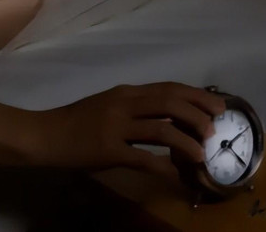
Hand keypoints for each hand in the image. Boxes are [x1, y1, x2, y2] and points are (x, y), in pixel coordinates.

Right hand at [35, 82, 225, 179]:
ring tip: (201, 153)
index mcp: (126, 93)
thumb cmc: (77, 120)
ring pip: (161, 130)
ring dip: (186, 141)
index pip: (168, 88)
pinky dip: (162, 167)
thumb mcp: (109, 105)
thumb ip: (137, 108)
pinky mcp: (107, 150)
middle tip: (214, 128)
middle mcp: (124, 104)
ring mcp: (115, 127)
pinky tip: (175, 176)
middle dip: (197, 114)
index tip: (218, 105)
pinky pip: (142, 159)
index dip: (196, 95)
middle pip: (169, 103)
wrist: (47, 134)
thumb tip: (172, 117)